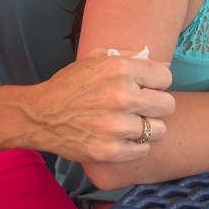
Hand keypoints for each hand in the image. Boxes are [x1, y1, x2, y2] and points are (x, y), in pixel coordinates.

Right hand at [28, 48, 173, 162]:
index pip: (165, 77)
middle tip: (140, 108)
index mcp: (120, 69)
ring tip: (130, 124)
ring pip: (159, 130)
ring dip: (147, 128)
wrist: (40, 115)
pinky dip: (134, 145)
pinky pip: (143, 149)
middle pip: (168, 105)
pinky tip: (120, 137)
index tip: (144, 88)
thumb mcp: (95, 59)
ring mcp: (117, 126)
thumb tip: (162, 65)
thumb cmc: (70, 85)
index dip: (155, 83)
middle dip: (156, 105)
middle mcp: (122, 96)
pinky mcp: (112, 151)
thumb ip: (129, 57)